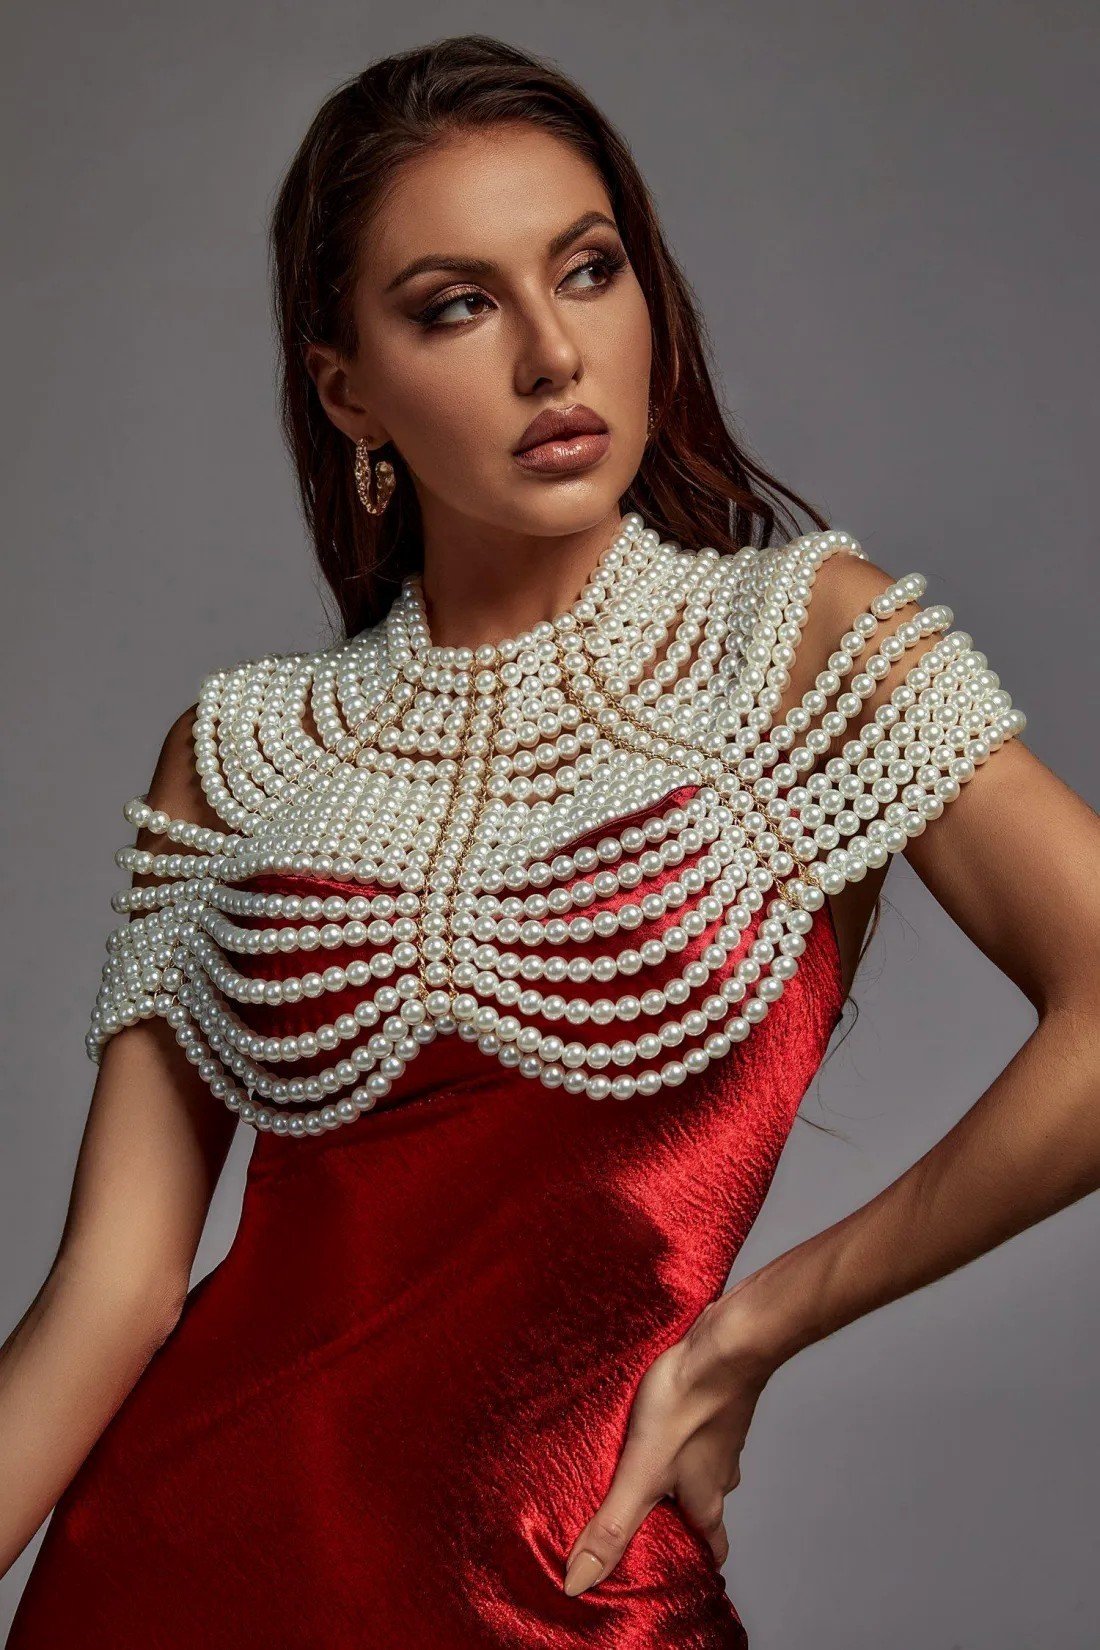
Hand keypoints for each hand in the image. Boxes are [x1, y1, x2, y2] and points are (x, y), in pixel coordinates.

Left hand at [561, 1296, 777, 1596]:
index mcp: (706, 1502)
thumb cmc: (689, 1405)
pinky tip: (645, 1424)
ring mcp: (717, 1439)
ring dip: (668, 1475)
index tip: (666, 1574)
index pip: (710, 1550)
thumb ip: (612, 1527)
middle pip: (700, 1510)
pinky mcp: (709, 1406)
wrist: (724, 1345)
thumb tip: (579, 1583)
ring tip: (630, 1470)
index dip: (690, 1565)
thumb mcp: (640, 1473)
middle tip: (635, 1520)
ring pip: (694, 1470)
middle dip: (672, 1519)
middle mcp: (718, 1475)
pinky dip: (669, 1439)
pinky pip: (689, 1433)